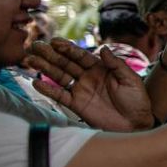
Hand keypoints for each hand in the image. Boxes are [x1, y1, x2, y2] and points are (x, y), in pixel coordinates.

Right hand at [27, 38, 152, 130]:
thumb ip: (116, 64)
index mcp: (101, 68)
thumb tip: (103, 48)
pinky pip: (60, 95)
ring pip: (59, 76)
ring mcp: (81, 90)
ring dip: (45, 68)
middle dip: (50, 54)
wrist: (136, 124)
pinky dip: (49, 89)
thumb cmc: (137, 101)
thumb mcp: (131, 80)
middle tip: (36, 46)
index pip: (81, 56)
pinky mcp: (77, 105)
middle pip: (66, 63)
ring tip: (30, 59)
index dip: (68, 48)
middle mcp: (88, 77)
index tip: (55, 41)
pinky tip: (37, 82)